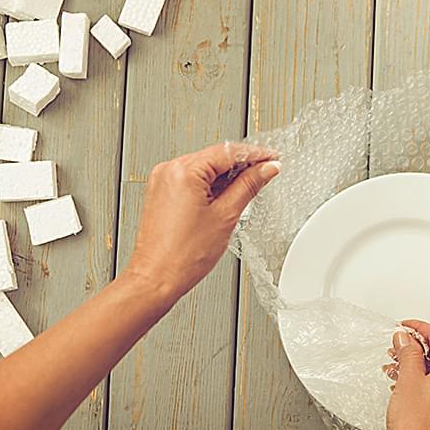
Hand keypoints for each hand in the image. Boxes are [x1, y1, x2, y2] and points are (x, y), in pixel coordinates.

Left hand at [123, 142, 279, 303]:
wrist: (156, 278)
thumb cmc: (182, 255)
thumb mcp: (226, 216)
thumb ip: (249, 186)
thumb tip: (266, 170)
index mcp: (183, 171)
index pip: (228, 151)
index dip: (256, 155)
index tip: (273, 159)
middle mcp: (169, 170)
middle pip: (215, 158)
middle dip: (242, 166)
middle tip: (267, 173)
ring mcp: (162, 181)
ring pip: (204, 169)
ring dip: (227, 177)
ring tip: (248, 189)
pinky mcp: (161, 194)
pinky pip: (191, 180)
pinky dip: (210, 186)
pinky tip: (226, 197)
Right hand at [387, 320, 429, 429]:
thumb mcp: (408, 380)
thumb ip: (408, 353)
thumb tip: (406, 339)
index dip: (418, 328)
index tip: (404, 327)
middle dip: (418, 348)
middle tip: (397, 349)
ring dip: (419, 367)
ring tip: (397, 370)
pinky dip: (426, 382)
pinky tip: (407, 387)